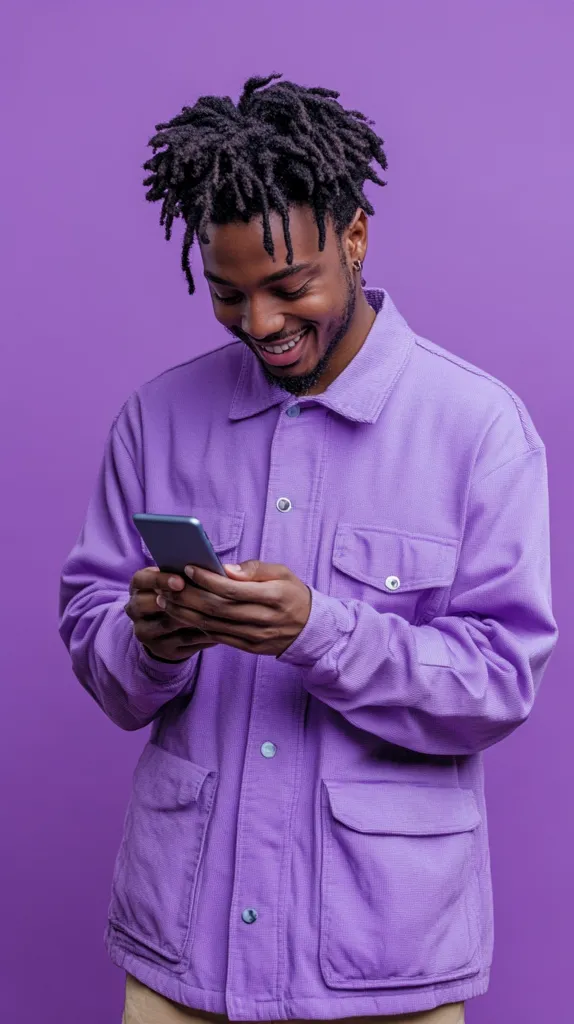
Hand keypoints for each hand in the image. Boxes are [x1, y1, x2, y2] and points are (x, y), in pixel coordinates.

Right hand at [125, 567, 217, 661]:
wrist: (166, 629)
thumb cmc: (176, 595)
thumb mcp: (174, 582)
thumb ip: (184, 574)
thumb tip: (210, 569)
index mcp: (138, 587)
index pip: (141, 579)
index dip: (159, 580)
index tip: (180, 581)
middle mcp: (135, 610)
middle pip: (149, 604)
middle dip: (176, 600)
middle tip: (200, 598)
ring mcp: (145, 632)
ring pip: (167, 624)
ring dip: (192, 617)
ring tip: (215, 612)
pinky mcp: (160, 649)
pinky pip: (183, 642)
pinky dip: (202, 634)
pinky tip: (219, 628)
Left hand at [155, 560, 310, 656]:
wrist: (310, 628)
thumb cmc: (292, 593)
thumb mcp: (282, 572)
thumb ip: (255, 569)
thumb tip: (226, 569)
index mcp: (274, 596)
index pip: (233, 589)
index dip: (208, 579)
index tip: (188, 568)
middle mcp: (264, 619)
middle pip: (218, 609)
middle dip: (189, 597)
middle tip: (168, 585)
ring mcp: (256, 636)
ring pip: (214, 625)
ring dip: (186, 613)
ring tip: (167, 600)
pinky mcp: (250, 648)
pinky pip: (219, 638)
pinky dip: (198, 627)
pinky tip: (183, 617)